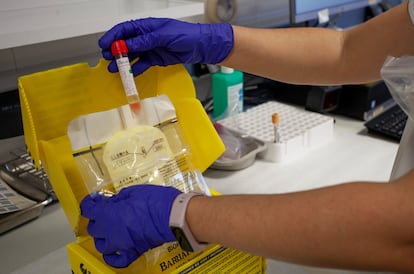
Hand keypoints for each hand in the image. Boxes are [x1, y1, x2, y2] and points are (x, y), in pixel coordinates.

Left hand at [80, 185, 180, 267]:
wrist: (172, 215)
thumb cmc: (155, 201)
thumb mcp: (133, 192)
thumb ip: (118, 198)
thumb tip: (112, 202)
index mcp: (108, 214)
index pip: (88, 210)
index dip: (89, 203)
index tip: (93, 200)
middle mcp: (110, 231)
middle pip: (93, 228)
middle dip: (97, 219)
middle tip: (105, 211)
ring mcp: (121, 244)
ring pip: (101, 245)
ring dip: (103, 237)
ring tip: (109, 230)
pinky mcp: (133, 251)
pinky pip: (117, 260)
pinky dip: (112, 257)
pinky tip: (113, 251)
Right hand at [99, 18, 233, 74]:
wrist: (201, 46)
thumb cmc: (186, 35)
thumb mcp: (164, 35)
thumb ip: (146, 40)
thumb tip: (128, 45)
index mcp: (147, 26)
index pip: (125, 30)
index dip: (113, 36)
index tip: (104, 44)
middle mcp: (146, 37)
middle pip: (126, 43)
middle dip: (114, 50)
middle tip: (107, 58)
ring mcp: (151, 48)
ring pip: (132, 55)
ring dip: (122, 62)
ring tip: (113, 69)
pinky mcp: (156, 59)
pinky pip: (142, 64)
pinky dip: (135, 69)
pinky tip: (129, 74)